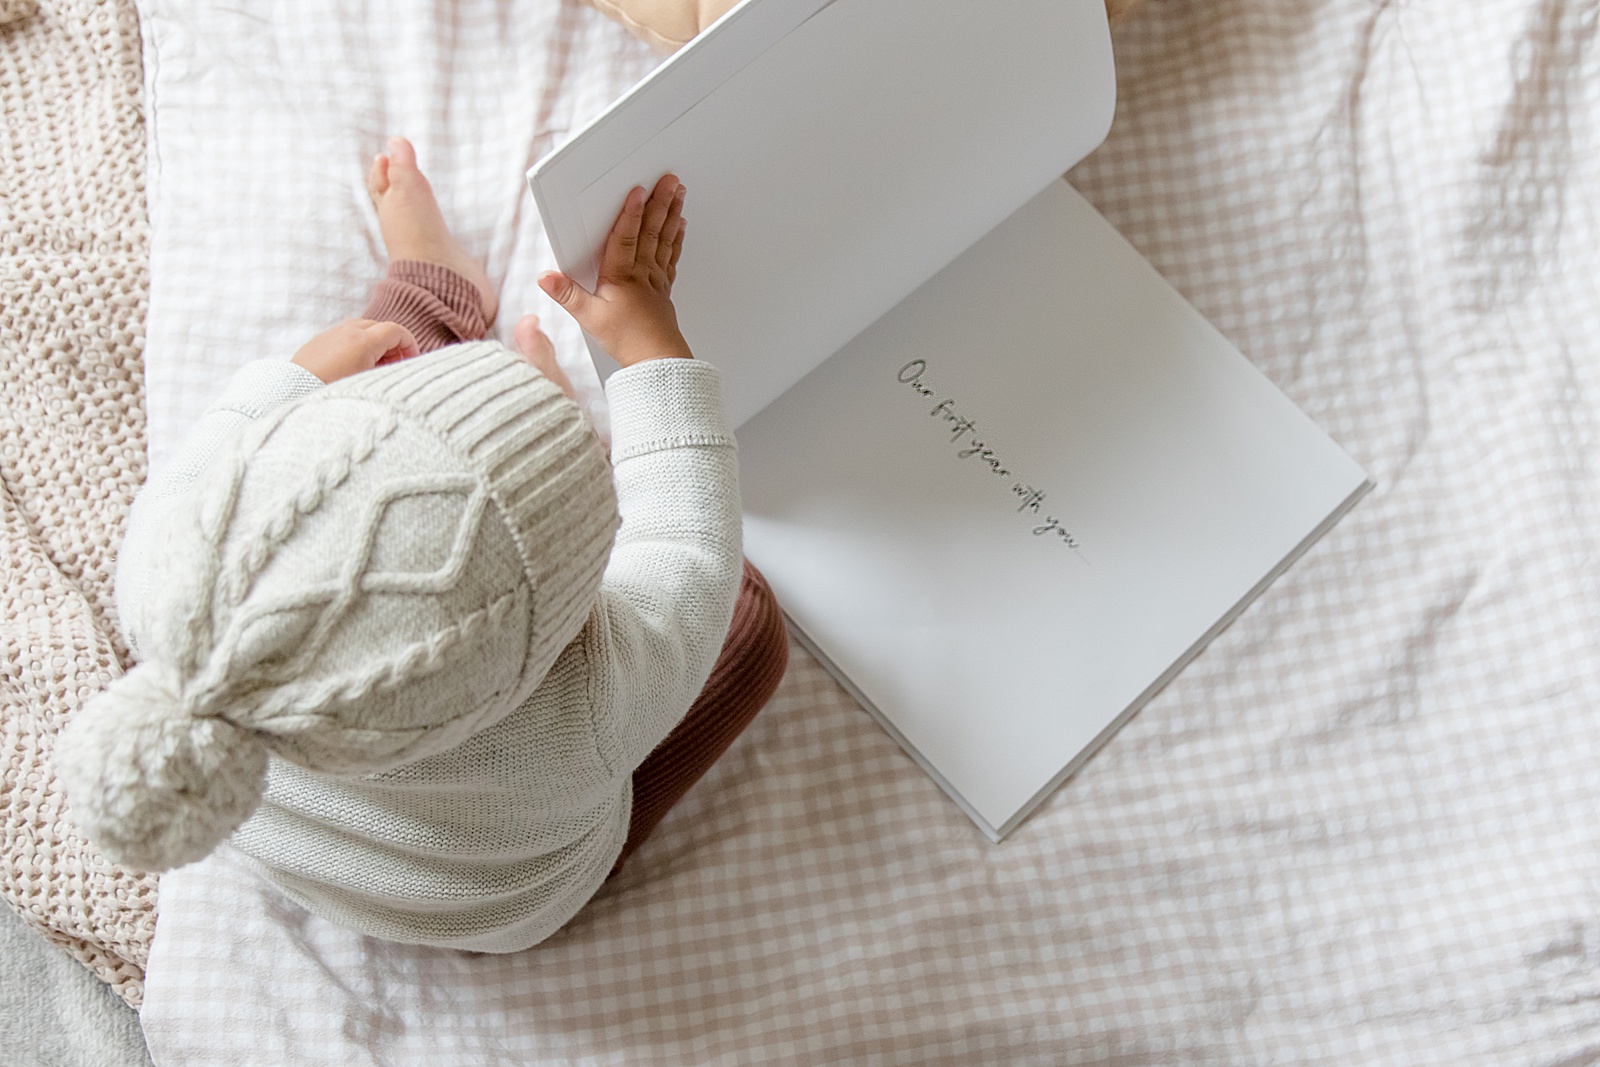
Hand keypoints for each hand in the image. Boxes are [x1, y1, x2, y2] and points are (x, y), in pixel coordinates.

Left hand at [290, 319, 419, 383]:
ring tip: (375, 367)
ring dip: (375, 343)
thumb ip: (390, 370)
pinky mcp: (318, 340)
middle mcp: (348, 331)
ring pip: (362, 329)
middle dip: (393, 344)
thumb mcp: (369, 384)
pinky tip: (354, 366)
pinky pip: (345, 335)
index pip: (397, 331)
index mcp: (365, 341)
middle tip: (396, 365)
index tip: (413, 360)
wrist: (294, 395)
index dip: (410, 344)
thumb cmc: (334, 394)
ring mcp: (331, 333)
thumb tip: (401, 365)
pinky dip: (357, 345)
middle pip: (380, 327)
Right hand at [538, 173, 692, 367]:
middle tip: (669, 180)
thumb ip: (566, 295)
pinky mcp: (663, 288)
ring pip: (664, 239)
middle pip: (650, 231)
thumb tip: (545, 277)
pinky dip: (676, 238)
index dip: (631, 212)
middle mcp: (641, 273)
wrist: (657, 361)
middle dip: (659, 203)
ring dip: (671, 214)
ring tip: (679, 193)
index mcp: (621, 276)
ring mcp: (655, 279)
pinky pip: (670, 256)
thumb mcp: (589, 318)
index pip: (625, 237)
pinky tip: (680, 225)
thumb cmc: (626, 340)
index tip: (638, 190)